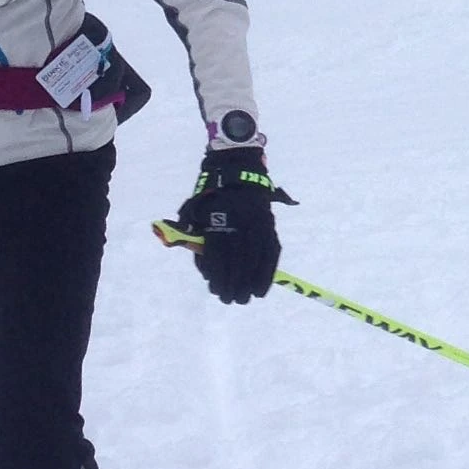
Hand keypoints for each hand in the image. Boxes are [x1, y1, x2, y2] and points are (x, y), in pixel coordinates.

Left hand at [172, 146, 292, 304]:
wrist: (235, 168)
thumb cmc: (211, 196)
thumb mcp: (196, 214)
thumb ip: (199, 243)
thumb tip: (207, 274)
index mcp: (216, 219)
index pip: (218, 255)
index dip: (218, 276)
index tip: (216, 291)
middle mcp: (238, 222)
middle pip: (238, 260)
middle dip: (235, 284)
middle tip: (231, 300)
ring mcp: (256, 222)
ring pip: (256, 258)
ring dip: (252, 282)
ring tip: (247, 297)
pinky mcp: (269, 223)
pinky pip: (272, 251)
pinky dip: (268, 271)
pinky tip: (262, 287)